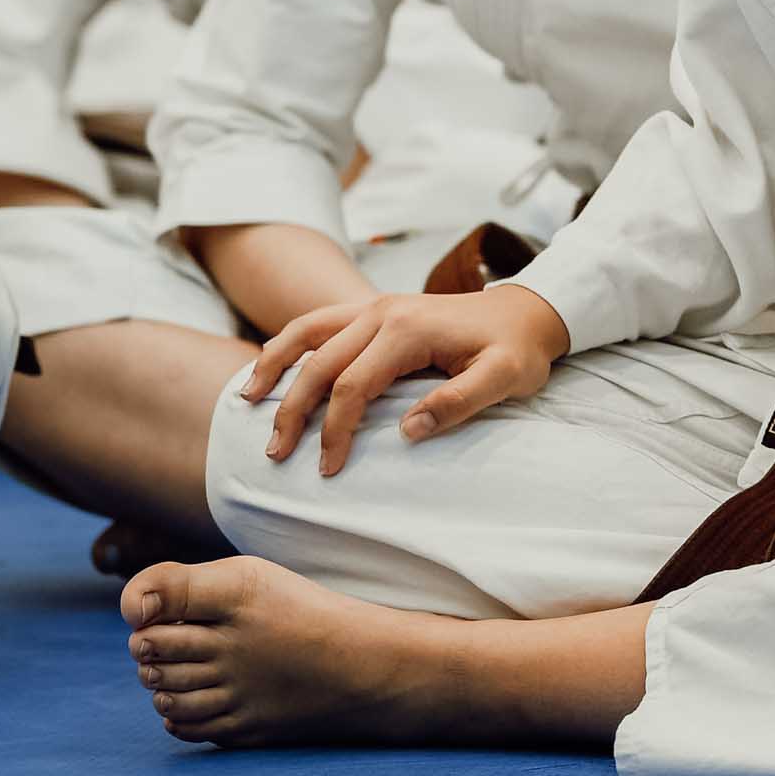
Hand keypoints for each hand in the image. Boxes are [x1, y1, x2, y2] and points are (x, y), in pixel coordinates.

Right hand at [242, 285, 571, 475]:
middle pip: (319, 364)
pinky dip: (289, 344)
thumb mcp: (505, 379)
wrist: (528, 312)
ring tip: (245, 402)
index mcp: (407, 330)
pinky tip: (270, 368)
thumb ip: (458, 404)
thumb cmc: (517, 350)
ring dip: (274, 367)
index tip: (328, 469)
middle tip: (275, 454)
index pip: (352, 386)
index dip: (335, 430)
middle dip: (293, 411)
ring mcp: (375, 306)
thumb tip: (406, 432)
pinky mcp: (375, 309)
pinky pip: (319, 322)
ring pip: (307, 333)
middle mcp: (382, 311)